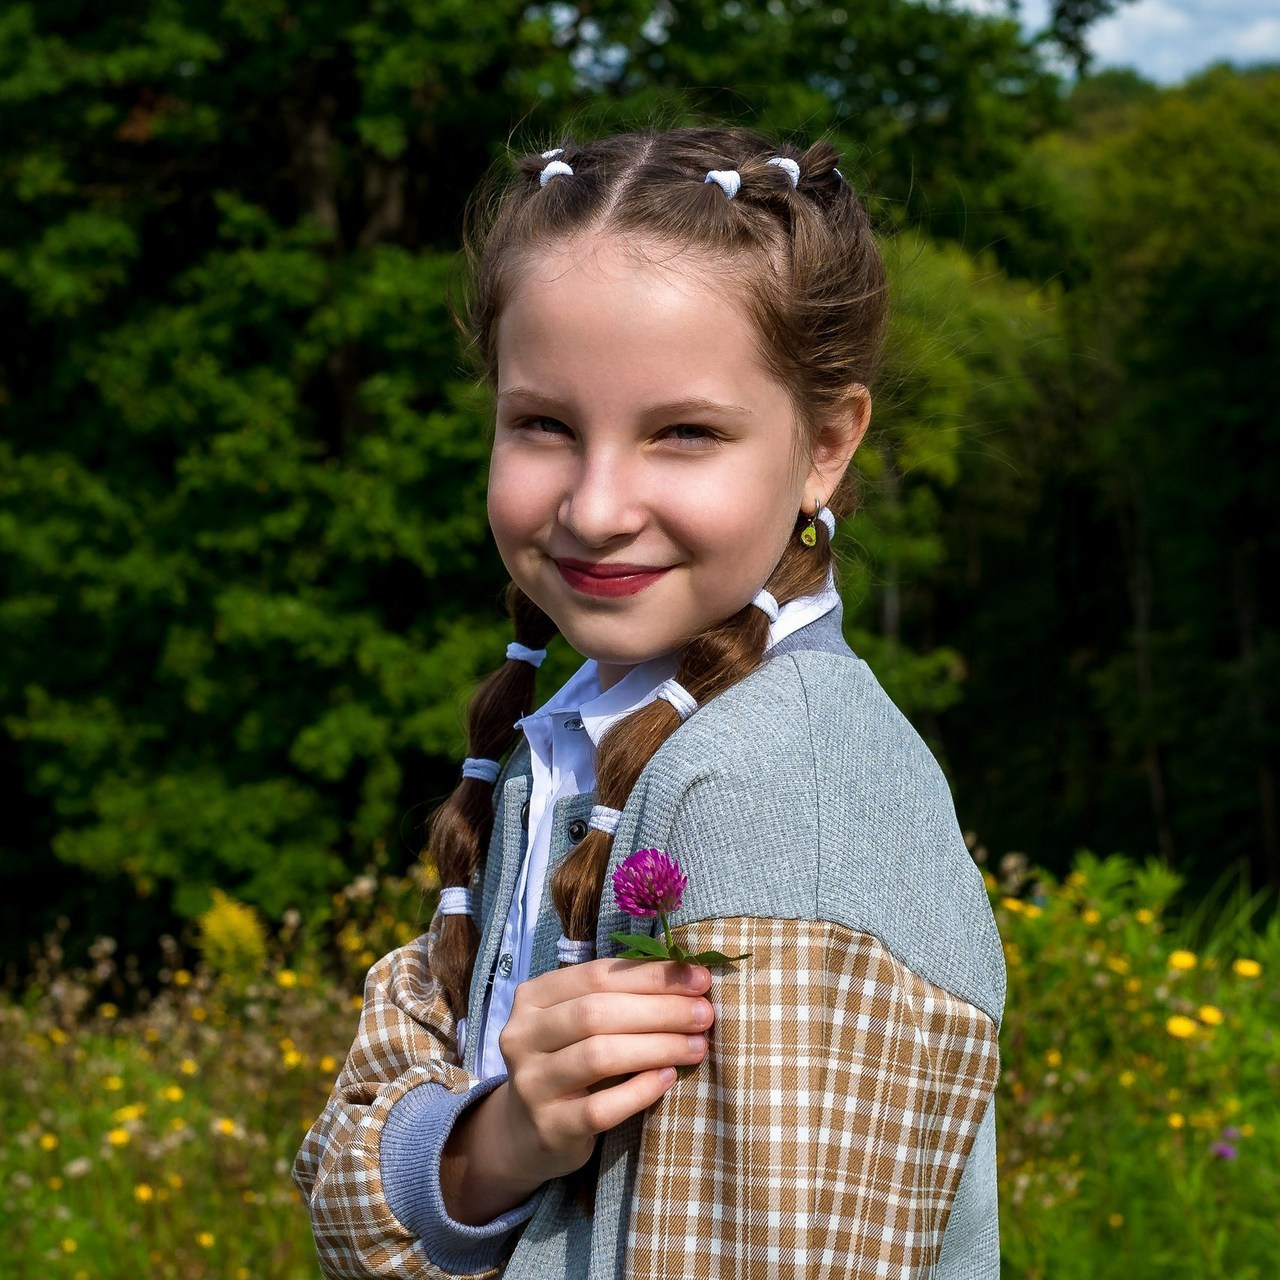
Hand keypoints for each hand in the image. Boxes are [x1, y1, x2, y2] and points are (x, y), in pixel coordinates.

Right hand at [442, 958, 712, 1221]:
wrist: (526, 1131)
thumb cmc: (567, 1060)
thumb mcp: (578, 1021)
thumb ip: (618, 997)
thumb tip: (688, 976)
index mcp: (533, 998)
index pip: (597, 976)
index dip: (651, 975)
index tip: (699, 978)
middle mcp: (522, 1036)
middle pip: (597, 1012)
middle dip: (660, 1010)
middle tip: (704, 1014)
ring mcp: (531, 1084)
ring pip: (599, 1056)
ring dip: (657, 1047)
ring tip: (697, 1046)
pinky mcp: (549, 1127)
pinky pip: (601, 1108)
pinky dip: (640, 1090)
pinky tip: (668, 1079)